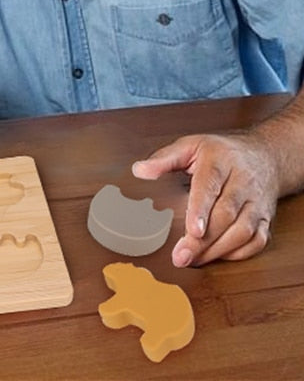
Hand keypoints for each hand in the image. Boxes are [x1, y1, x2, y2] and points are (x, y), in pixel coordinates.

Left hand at [132, 132, 279, 266]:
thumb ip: (164, 158)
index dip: (201, 209)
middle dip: (204, 240)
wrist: (264, 155)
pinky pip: (257, 241)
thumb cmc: (220, 152)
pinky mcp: (266, 218)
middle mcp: (243, 182)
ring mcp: (257, 202)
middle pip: (226, 214)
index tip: (192, 230)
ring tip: (193, 260)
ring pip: (244, 231)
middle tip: (181, 256)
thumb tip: (139, 170)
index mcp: (221, 161)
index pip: (211, 186)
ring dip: (218, 250)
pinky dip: (238, 253)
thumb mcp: (190, 146)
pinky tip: (216, 256)